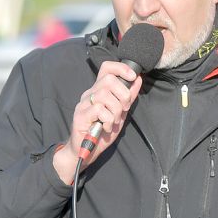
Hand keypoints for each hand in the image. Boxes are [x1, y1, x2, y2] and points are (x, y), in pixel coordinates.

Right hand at [53, 61, 142, 183]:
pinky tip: (106, 127)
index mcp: (99, 90)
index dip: (121, 68)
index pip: (106, 68)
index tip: (133, 76)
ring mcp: (83, 104)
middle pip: (108, 80)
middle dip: (123, 94)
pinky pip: (99, 109)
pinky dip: (108, 119)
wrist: (87, 150)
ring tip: (114, 120)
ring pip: (104, 95)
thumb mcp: (120, 112)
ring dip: (116, 110)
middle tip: (124, 108)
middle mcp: (89, 93)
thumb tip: (138, 78)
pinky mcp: (80, 116)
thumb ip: (128, 96)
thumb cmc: (103, 130)